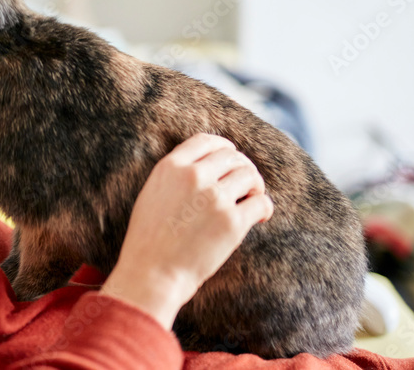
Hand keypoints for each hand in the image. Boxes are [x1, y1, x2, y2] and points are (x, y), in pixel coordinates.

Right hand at [99, 133, 273, 330]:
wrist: (152, 272)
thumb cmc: (149, 239)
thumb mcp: (152, 193)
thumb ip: (175, 175)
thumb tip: (204, 167)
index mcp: (170, 167)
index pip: (206, 141)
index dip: (223, 146)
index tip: (230, 157)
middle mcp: (193, 176)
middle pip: (232, 156)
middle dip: (243, 167)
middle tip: (246, 184)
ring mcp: (214, 198)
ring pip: (250, 175)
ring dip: (255, 186)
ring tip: (252, 199)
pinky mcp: (232, 222)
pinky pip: (261, 203)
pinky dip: (264, 208)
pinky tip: (260, 217)